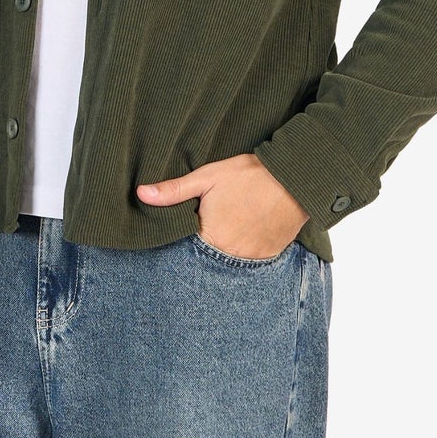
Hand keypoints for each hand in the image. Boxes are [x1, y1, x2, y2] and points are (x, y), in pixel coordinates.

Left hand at [137, 152, 308, 260]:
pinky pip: (251, 261)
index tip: (185, 231)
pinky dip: (244, 251)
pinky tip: (244, 233)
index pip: (186, 251)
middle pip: (208, 258)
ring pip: (229, 261)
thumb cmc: (248, 176)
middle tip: (209, 228)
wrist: (294, 178)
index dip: (183, 241)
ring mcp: (253, 258)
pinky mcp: (270, 255)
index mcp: (210, 237)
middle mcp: (231, 254)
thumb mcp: (207, 177)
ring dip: (224, 250)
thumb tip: (141, 194)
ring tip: (227, 230)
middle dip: (203, 247)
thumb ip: (174, 190)